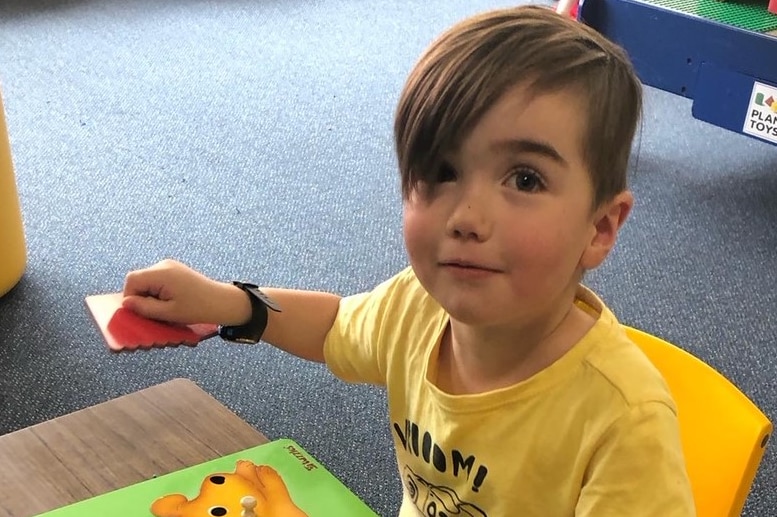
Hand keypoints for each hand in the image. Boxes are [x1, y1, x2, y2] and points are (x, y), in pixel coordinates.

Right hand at [122, 259, 250, 325]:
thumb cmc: (197, 308)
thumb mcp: (168, 313)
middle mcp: (164, 265)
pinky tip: (171, 302)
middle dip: (141, 297)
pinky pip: (157, 280)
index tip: (140, 312)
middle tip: (155, 312)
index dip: (130, 297)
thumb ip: (144, 308)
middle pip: (139, 280)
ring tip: (165, 308)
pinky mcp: (175, 270)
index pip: (132, 280)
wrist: (222, 301)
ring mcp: (170, 266)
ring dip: (150, 296)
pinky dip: (158, 292)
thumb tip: (125, 303)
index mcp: (162, 273)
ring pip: (147, 281)